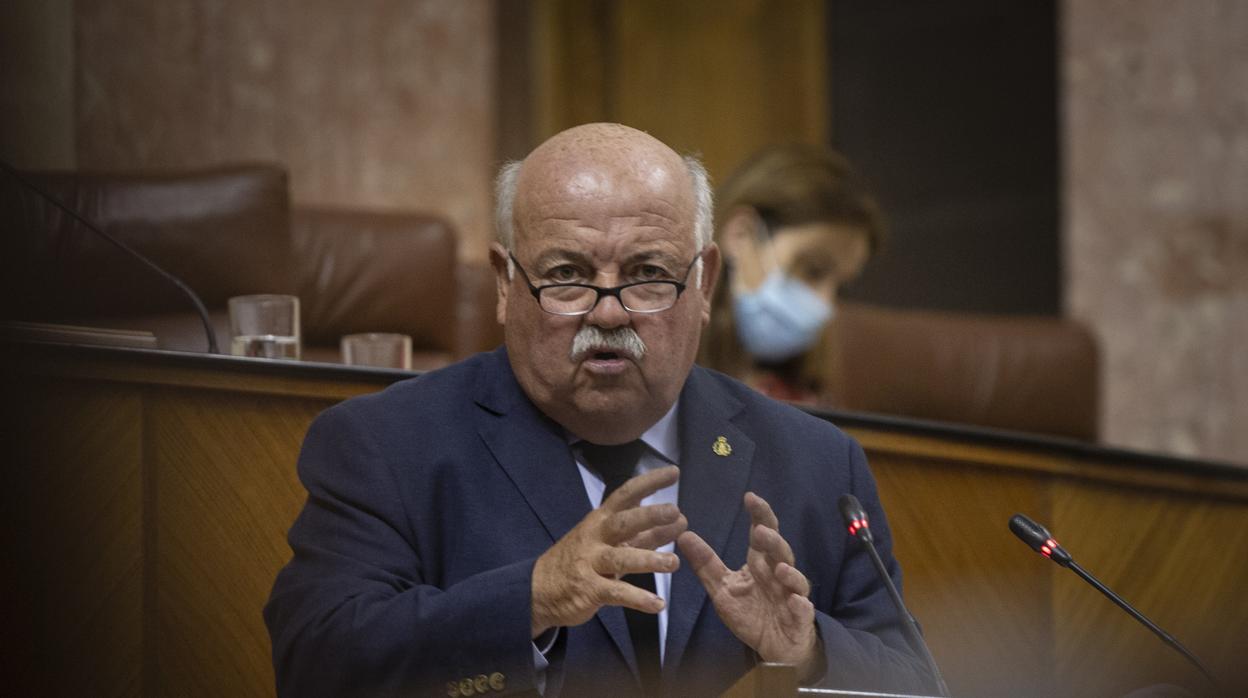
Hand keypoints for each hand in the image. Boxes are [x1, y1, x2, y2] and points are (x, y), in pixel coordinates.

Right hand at [531, 465, 686, 637]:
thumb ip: (644, 533)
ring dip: (648, 559)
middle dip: (648, 515)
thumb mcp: (610, 541)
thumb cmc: (582, 559)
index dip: (649, 483)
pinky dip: (638, 599)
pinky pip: (616, 593)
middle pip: (623, 522)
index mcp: (601, 519)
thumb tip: (679, 520)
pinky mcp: (589, 590)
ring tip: (673, 562)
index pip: (626, 494)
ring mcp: (590, 562)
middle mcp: (595, 537)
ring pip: (620, 558)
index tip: (673, 472)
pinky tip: (657, 604)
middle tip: (675, 512)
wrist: (540, 589)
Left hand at [678, 492, 818, 677]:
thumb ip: (705, 564)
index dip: (759, 515)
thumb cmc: (750, 613)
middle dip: (773, 541)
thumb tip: (683, 535)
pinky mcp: (799, 617)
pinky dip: (801, 605)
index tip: (750, 497)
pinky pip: (803, 609)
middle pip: (780, 552)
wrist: (773, 647)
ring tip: (779, 568)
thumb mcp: (722, 589)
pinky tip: (796, 601)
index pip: (761, 534)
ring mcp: (791, 594)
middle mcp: (778, 574)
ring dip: (789, 572)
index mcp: (760, 564)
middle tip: (761, 530)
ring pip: (795, 578)